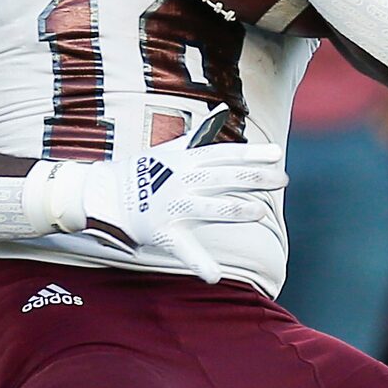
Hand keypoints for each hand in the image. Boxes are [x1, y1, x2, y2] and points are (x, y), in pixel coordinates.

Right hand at [54, 131, 284, 281]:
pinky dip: (199, 264)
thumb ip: (198, 136)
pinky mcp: (164, 231)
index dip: (253, 155)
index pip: (226, 155)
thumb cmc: (142, 173)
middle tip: (283, 180)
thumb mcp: (169, 150)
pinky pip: (183, 250)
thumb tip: (222, 111)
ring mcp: (174, 206)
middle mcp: (183, 180)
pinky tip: (213, 276)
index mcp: (186, 160)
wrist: (105, 196)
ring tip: (260, 212)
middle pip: (226, 177)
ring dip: (237, 209)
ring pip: (212, 208)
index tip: (278, 155)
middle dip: (256, 178)